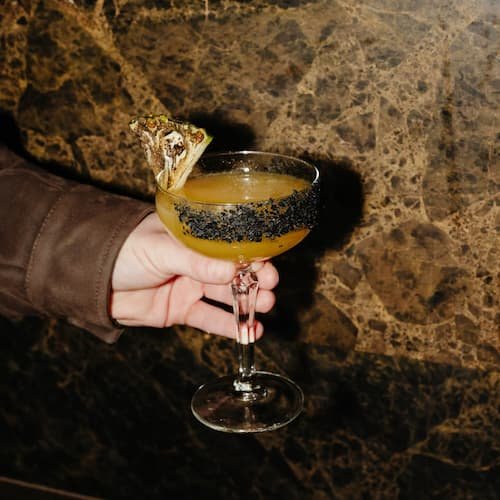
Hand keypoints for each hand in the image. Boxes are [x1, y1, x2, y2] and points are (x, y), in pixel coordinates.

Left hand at [110, 213, 278, 338]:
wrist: (92, 281)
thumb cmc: (123, 251)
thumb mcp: (160, 250)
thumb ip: (196, 262)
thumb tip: (232, 271)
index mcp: (194, 239)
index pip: (231, 245)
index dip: (252, 254)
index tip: (268, 264)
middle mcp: (197, 262)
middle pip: (234, 272)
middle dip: (256, 279)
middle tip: (270, 287)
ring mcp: (190, 287)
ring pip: (227, 296)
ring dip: (248, 303)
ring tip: (265, 307)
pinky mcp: (182, 310)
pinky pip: (211, 319)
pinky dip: (230, 327)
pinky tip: (249, 332)